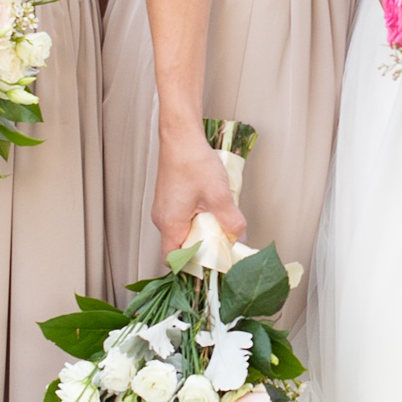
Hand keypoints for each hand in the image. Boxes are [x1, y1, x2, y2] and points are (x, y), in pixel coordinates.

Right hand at [152, 127, 246, 261]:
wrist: (181, 136)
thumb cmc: (192, 160)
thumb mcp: (219, 194)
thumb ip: (231, 220)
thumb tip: (238, 237)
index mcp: (170, 223)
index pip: (174, 260)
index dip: (192, 265)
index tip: (212, 263)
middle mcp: (163, 218)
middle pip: (181, 246)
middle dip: (203, 246)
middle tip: (222, 241)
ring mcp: (165, 208)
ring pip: (184, 231)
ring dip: (203, 230)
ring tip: (218, 219)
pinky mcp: (170, 199)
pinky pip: (184, 218)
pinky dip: (199, 218)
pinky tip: (211, 206)